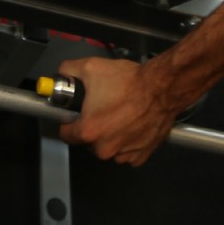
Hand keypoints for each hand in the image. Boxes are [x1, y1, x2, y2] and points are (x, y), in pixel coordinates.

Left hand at [54, 56, 178, 166]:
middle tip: (102, 108)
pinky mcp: (140, 156)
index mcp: (89, 131)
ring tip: (121, 115)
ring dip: (111, 136)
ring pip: (108, 148)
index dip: (69, 121)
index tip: (76, 113)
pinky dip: (128, 141)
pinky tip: (133, 124)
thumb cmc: (128, 81)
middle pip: (88, 142)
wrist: (162, 89)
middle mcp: (105, 149)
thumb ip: (68, 72)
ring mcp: (124, 155)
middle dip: (92, 127)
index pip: (65, 134)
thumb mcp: (91, 67)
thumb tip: (61, 76)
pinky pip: (127, 152)